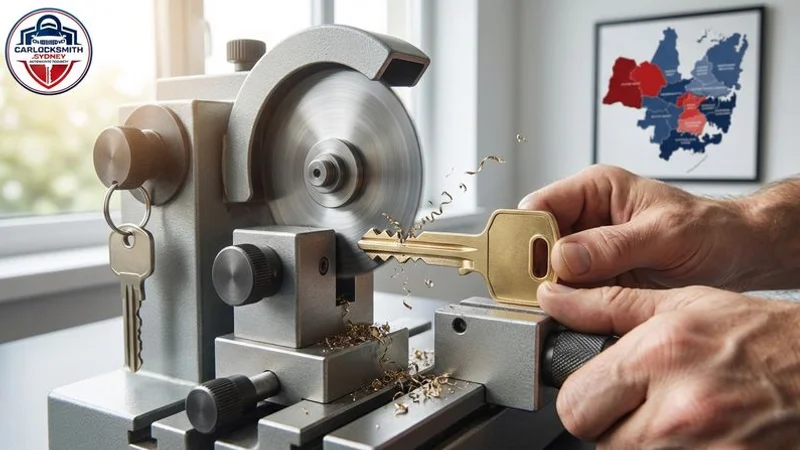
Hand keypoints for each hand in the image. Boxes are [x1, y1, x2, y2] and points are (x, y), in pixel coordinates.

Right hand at [518, 165, 756, 290]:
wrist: (737, 255)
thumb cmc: (710, 231)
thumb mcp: (666, 234)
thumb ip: (614, 246)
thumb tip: (565, 256)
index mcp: (595, 189)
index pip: (540, 206)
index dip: (529, 236)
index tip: (532, 266)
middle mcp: (585, 218)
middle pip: (537, 242)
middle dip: (536, 269)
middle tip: (545, 292)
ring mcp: (588, 250)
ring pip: (548, 271)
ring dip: (552, 291)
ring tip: (564, 306)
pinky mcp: (596, 278)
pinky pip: (569, 292)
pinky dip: (569, 305)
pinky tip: (576, 313)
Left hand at [537, 282, 799, 448]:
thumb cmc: (761, 336)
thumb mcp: (682, 303)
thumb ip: (607, 305)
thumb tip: (554, 300)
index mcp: (659, 356)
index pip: (574, 404)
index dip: (584, 398)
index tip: (600, 390)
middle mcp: (678, 410)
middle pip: (597, 441)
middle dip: (609, 424)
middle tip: (642, 404)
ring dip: (643, 443)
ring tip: (679, 415)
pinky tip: (699, 433)